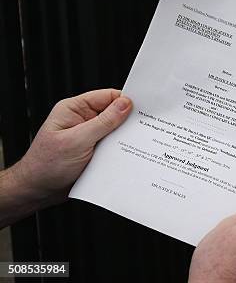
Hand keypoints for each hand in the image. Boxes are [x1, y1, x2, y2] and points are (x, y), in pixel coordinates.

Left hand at [12, 89, 131, 204]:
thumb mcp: (77, 141)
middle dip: (127, 121)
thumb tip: (124, 104)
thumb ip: (103, 122)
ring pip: (115, 131)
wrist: (37, 192)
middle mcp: (82, 120)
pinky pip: (112, 145)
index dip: (125, 101)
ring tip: (134, 144)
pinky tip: (126, 155)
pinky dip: (120, 150)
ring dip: (124, 138)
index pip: (107, 96)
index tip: (143, 108)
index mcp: (74, 109)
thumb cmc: (46, 166)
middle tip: (142, 128)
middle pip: (113, 113)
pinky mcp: (93, 150)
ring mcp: (88, 135)